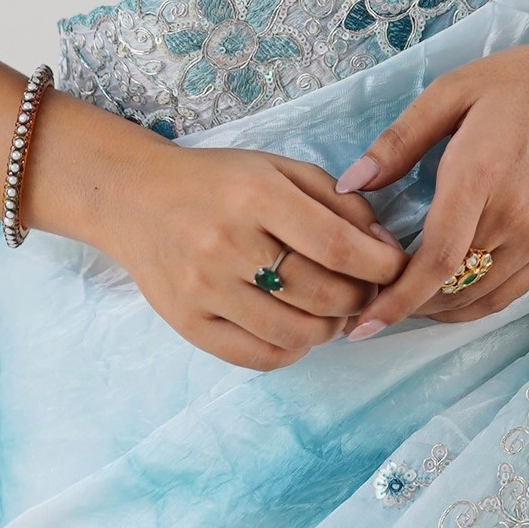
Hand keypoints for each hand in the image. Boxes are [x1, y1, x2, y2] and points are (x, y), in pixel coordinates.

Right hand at [54, 120, 404, 371]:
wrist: (133, 197)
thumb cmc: (218, 182)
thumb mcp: (280, 170)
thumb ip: (339, 202)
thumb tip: (383, 247)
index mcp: (255, 196)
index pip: (339, 247)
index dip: (381, 266)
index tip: (394, 267)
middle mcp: (227, 244)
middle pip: (324, 296)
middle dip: (361, 298)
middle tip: (364, 290)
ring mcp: (203, 289)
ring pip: (298, 333)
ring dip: (331, 328)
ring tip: (333, 311)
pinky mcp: (188, 323)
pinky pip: (260, 357)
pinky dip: (293, 349)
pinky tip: (297, 328)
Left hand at [332, 24, 528, 336]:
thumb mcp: (456, 90)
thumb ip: (400, 140)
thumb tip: (350, 184)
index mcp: (479, 175)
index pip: (436, 260)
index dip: (397, 299)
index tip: (363, 322)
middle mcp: (512, 217)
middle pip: (451, 288)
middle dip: (404, 308)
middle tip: (366, 310)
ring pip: (478, 299)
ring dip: (435, 312)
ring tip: (399, 308)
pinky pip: (508, 293)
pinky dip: (472, 307)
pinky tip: (445, 302)